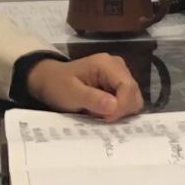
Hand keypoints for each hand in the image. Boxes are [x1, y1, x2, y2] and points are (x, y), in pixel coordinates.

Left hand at [26, 53, 143, 120]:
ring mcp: (119, 75)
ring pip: (133, 99)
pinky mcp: (118, 85)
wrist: (50, 80)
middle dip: (121, 110)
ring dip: (120, 112)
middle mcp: (118, 66)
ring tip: (100, 114)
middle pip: (134, 93)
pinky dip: (118, 111)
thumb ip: (92, 98)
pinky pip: (127, 101)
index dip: (121, 106)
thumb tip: (114, 106)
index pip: (127, 86)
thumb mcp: (70, 93)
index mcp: (106, 64)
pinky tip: (103, 112)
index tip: (106, 119)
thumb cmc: (58, 85)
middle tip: (101, 118)